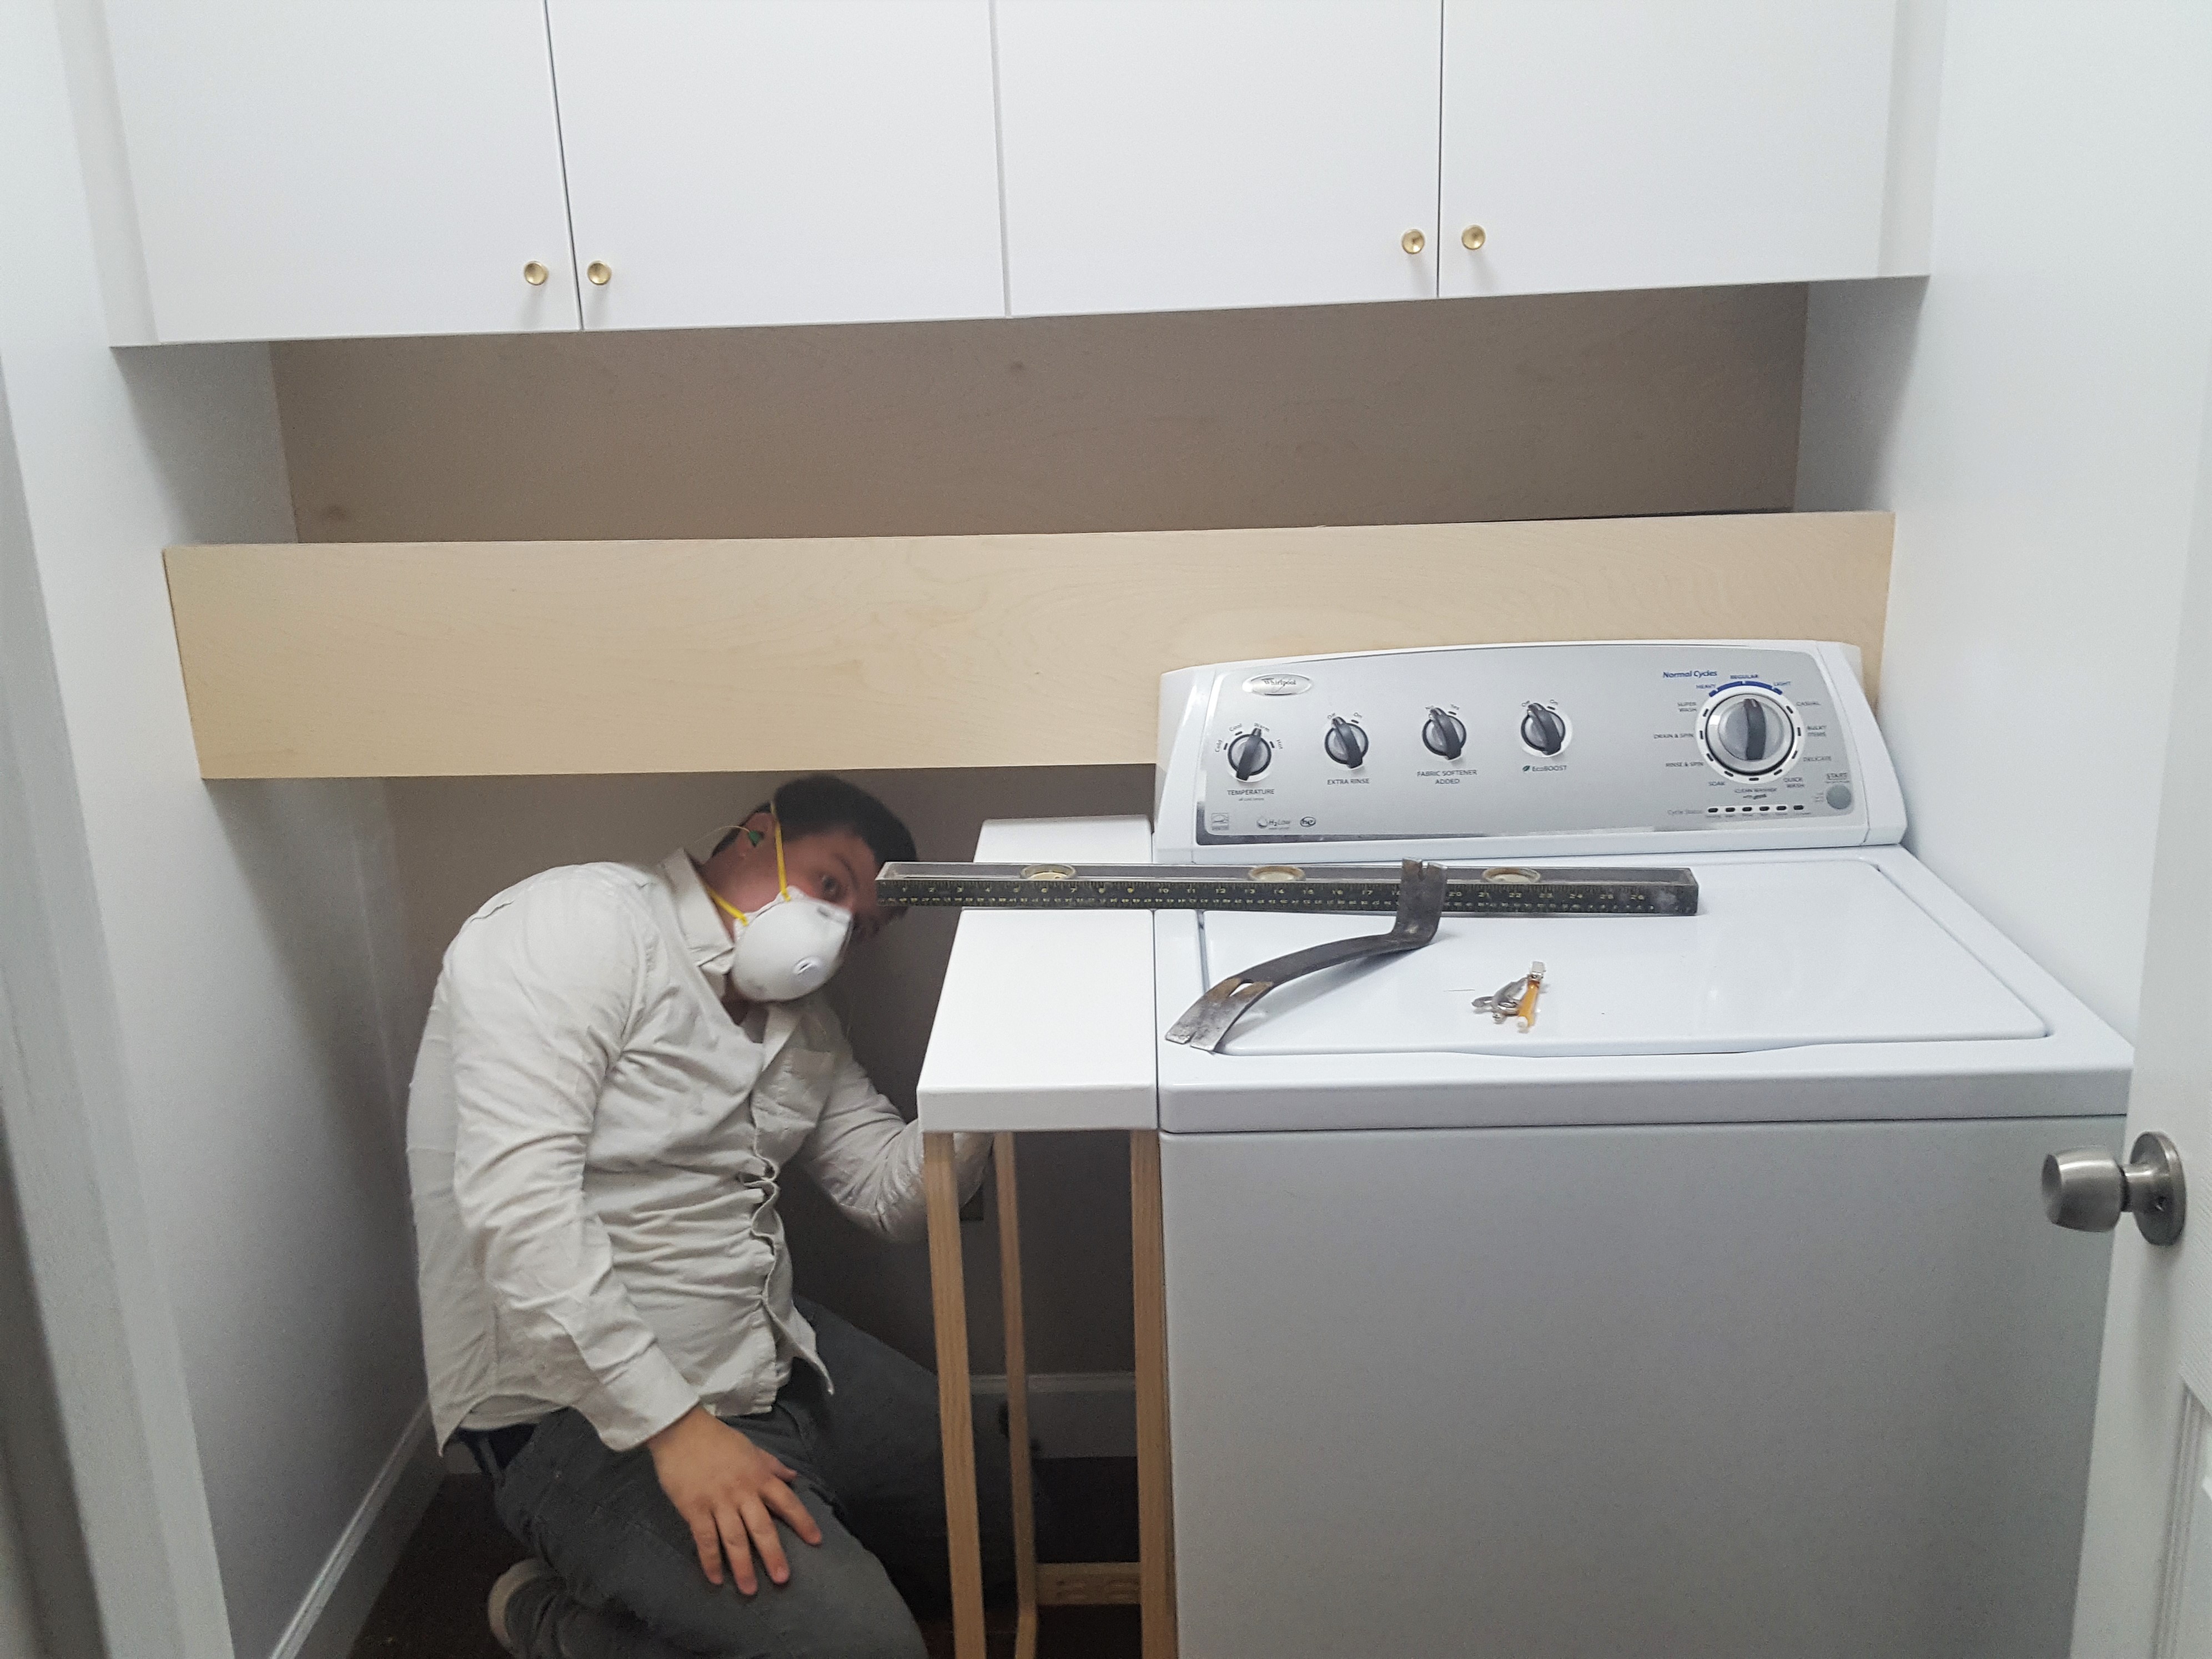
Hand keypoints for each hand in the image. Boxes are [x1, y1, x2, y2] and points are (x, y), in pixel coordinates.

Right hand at [646, 1407, 822, 1592]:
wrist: (682, 1431)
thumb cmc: (718, 1439)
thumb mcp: (751, 1448)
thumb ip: (772, 1465)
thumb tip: (793, 1476)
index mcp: (759, 1476)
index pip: (787, 1501)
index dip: (803, 1521)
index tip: (816, 1541)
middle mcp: (743, 1492)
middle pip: (762, 1528)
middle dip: (773, 1555)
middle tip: (782, 1579)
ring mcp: (718, 1502)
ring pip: (734, 1539)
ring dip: (742, 1566)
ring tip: (750, 1589)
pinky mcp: (694, 1509)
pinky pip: (705, 1539)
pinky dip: (710, 1560)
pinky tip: (716, 1579)